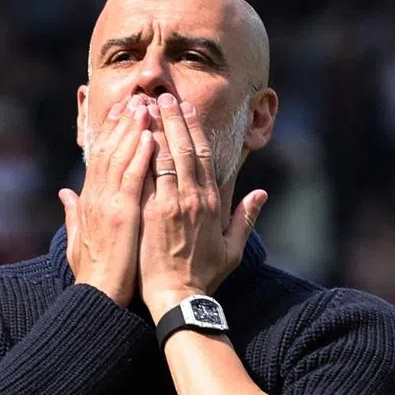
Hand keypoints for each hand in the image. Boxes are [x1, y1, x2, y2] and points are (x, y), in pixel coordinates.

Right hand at [59, 96, 154, 305]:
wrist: (98, 297)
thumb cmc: (94, 274)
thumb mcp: (78, 240)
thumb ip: (72, 213)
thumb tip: (63, 193)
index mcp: (90, 201)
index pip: (100, 158)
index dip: (111, 133)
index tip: (122, 113)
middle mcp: (97, 197)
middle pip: (109, 151)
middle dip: (123, 123)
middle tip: (137, 99)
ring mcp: (108, 204)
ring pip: (121, 158)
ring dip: (133, 130)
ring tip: (146, 107)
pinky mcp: (122, 215)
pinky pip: (133, 179)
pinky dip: (140, 156)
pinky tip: (150, 136)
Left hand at [138, 93, 267, 321]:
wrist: (179, 298)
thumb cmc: (205, 277)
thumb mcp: (233, 248)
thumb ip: (246, 218)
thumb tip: (262, 193)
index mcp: (211, 202)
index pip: (204, 155)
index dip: (195, 129)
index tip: (186, 109)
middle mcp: (192, 197)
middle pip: (183, 147)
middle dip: (173, 119)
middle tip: (162, 96)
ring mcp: (169, 204)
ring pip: (163, 156)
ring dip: (154, 128)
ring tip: (145, 106)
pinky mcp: (149, 212)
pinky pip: (144, 175)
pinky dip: (139, 153)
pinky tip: (132, 135)